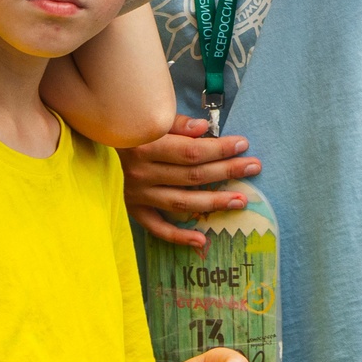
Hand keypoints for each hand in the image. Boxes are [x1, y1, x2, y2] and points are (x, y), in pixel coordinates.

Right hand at [122, 114, 259, 247]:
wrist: (107, 147)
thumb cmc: (138, 131)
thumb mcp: (155, 121)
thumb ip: (179, 124)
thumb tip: (204, 128)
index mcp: (146, 146)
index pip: (190, 152)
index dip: (219, 149)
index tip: (243, 144)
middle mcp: (141, 173)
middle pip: (191, 176)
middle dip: (226, 171)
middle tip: (254, 167)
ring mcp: (138, 194)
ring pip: (181, 202)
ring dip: (213, 203)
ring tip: (241, 201)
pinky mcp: (135, 210)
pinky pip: (157, 228)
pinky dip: (178, 237)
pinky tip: (201, 240)